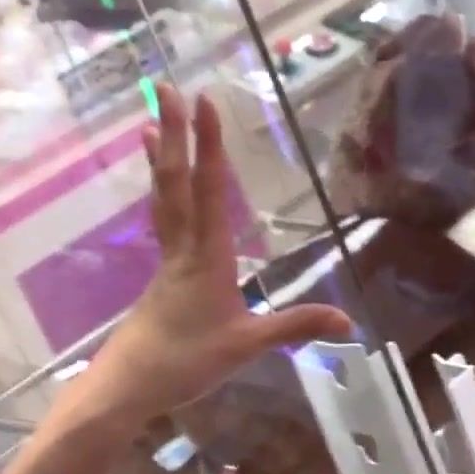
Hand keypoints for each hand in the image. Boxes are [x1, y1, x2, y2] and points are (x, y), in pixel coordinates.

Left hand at [83, 83, 351, 428]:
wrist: (125, 387)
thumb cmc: (184, 362)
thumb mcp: (246, 346)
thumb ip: (295, 327)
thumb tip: (349, 322)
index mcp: (206, 256)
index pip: (210, 190)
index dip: (210, 146)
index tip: (207, 102)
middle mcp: (184, 247)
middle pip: (177, 180)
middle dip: (176, 132)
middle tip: (165, 87)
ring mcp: (168, 260)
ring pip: (163, 197)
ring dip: (162, 157)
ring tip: (152, 122)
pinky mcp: (161, 276)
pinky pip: (162, 219)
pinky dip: (161, 192)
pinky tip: (160, 187)